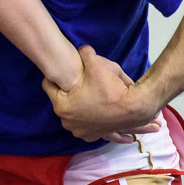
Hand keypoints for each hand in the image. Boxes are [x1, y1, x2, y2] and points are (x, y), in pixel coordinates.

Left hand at [42, 46, 160, 143]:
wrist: (135, 108)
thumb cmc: (112, 88)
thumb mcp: (97, 64)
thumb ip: (85, 53)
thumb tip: (82, 48)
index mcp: (62, 105)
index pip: (48, 84)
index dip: (55, 75)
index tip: (63, 69)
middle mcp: (67, 121)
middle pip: (60, 99)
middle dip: (67, 91)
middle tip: (77, 80)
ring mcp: (79, 131)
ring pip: (72, 113)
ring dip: (77, 104)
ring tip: (85, 93)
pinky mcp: (91, 136)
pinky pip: (84, 126)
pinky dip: (87, 119)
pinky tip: (90, 111)